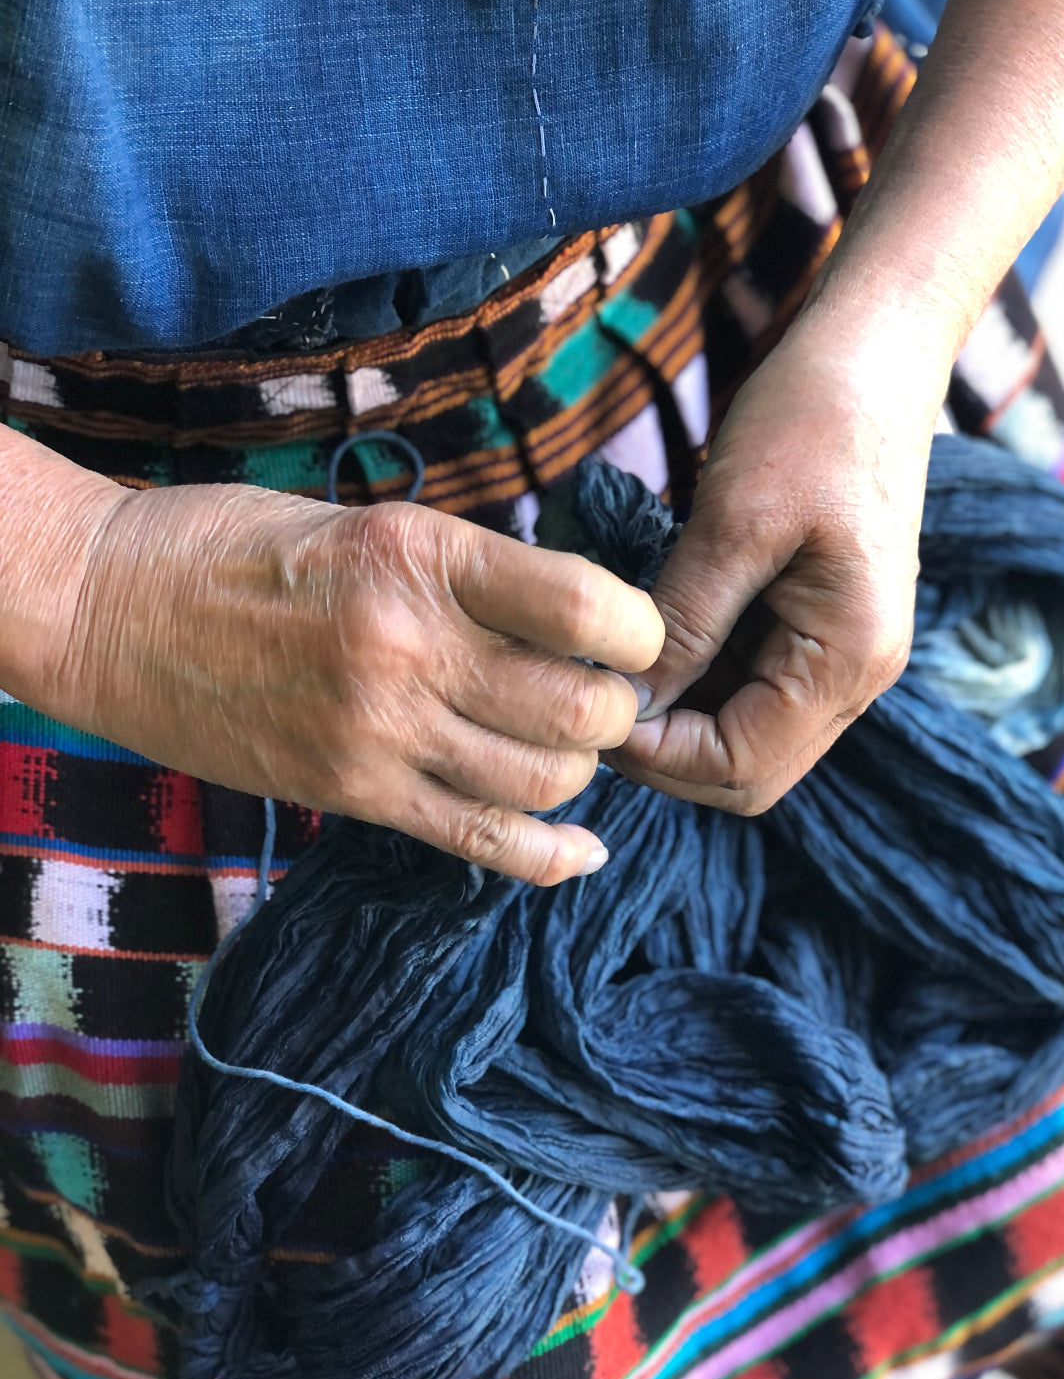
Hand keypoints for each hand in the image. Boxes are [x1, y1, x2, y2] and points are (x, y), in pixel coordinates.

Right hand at [51, 480, 662, 883]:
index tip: (632, 635)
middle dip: (616, 710)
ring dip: (577, 770)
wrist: (108, 608)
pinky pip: (479, 842)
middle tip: (598, 695)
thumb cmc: (236, 547)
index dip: (640, 629)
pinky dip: (549, 855)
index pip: (589, 606)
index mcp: (421, 556)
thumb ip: (470, 571)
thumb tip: (578, 612)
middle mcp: (409, 647)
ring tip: (555, 743)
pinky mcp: (350, 793)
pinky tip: (582, 851)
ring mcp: (379, 731)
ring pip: (545, 783)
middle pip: (582, 710)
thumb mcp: (367, 522)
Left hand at [610, 309, 950, 810]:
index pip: (743, 764)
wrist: (876, 352)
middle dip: (665, 754)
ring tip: (610, 671)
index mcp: (850, 658)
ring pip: (747, 737)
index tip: (590, 707)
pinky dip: (696, 684)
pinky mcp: (821, 627)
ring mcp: (842, 654)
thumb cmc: (813, 419)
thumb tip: (622, 705)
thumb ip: (683, 625)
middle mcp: (857, 676)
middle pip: (749, 771)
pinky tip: (648, 644)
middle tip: (591, 700)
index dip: (658, 756)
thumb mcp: (735, 521)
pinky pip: (751, 689)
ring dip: (677, 720)